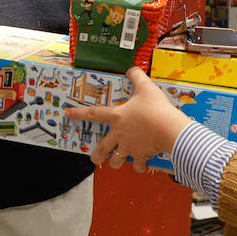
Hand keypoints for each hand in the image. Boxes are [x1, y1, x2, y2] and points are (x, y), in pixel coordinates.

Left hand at [64, 68, 192, 172]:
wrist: (169, 129)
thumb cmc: (156, 108)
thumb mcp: (146, 87)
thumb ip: (137, 77)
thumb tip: (132, 70)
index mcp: (117, 117)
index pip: (93, 113)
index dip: (78, 113)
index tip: (67, 114)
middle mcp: (119, 134)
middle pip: (102, 149)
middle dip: (96, 156)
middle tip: (94, 158)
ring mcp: (129, 147)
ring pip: (116, 160)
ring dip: (116, 162)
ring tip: (117, 161)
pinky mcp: (141, 155)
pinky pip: (138, 165)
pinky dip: (139, 165)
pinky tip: (141, 163)